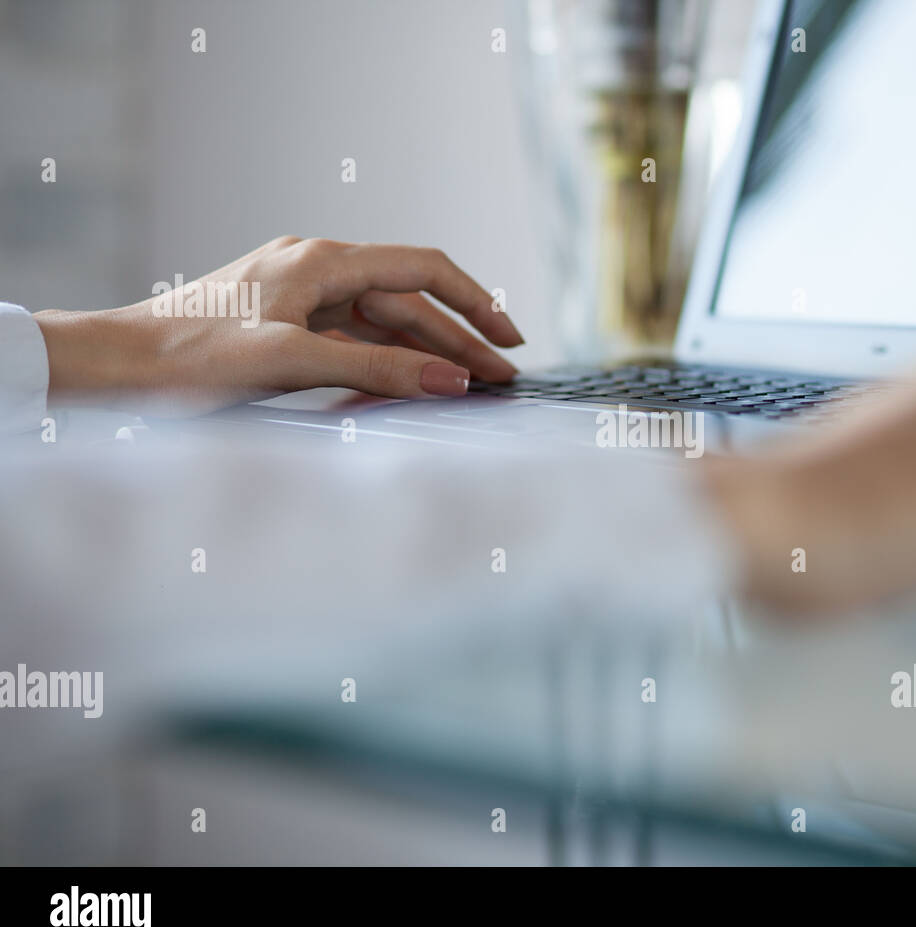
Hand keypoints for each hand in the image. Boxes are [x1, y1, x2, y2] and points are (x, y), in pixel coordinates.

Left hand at [34, 236, 523, 413]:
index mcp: (322, 261)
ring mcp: (298, 295)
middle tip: (502, 379)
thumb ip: (377, 370)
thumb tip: (452, 380)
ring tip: (469, 385)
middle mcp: (314, 268)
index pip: (423, 269)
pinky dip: (387, 360)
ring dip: (426, 352)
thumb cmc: (187, 358)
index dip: (476, 303)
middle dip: (458, 339)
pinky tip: (409, 384)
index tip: (511, 341)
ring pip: (381, 322)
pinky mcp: (282, 323)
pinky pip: (351, 338)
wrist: (112, 365)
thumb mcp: (289, 364)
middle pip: (407, 301)